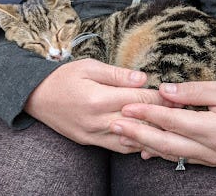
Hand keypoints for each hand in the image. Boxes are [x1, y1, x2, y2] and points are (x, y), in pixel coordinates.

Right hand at [25, 58, 171, 152]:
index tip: (175, 96)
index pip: (139, 100)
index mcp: (98, 98)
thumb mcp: (88, 67)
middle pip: (139, 121)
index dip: (160, 98)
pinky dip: (135, 145)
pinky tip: (147, 140)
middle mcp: (98, 120)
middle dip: (162, 116)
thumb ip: (117, 74)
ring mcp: (93, 134)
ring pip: (132, 140)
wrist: (36, 97)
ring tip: (169, 128)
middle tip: (179, 112)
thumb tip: (143, 79)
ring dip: (152, 134)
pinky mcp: (89, 141)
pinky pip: (118, 148)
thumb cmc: (62, 78)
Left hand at [110, 80, 215, 165]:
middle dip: (137, 133)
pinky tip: (142, 150)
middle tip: (114, 124)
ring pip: (169, 153)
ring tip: (121, 136)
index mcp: (215, 129)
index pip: (173, 120)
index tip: (127, 107)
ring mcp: (208, 158)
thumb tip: (164, 91)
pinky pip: (178, 158)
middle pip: (166, 142)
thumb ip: (193, 91)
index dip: (148, 114)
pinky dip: (158, 153)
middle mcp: (210, 148)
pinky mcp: (207, 160)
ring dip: (143, 144)